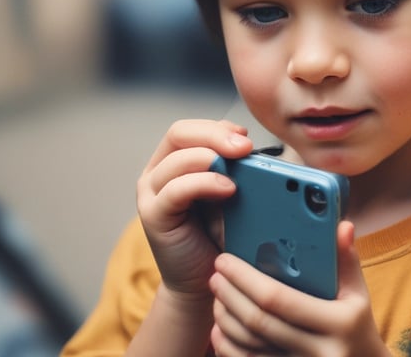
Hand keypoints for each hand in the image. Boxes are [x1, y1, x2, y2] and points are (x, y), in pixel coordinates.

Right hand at [136, 119, 253, 301]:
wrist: (204, 281)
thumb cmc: (220, 236)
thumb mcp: (232, 195)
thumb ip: (238, 172)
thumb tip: (259, 152)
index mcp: (175, 161)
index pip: (191, 129)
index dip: (219, 128)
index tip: (247, 138)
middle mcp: (158, 173)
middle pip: (180, 133)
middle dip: (215, 135)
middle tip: (245, 147)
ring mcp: (151, 194)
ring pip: (177, 158)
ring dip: (212, 157)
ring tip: (238, 173)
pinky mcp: (153, 216)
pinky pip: (175, 189)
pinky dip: (203, 183)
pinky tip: (227, 189)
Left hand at [209, 221, 390, 356]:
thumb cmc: (357, 324)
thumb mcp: (358, 293)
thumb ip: (347, 259)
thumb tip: (342, 225)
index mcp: (339, 322)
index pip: (280, 299)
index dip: (245, 279)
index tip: (225, 260)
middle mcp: (320, 351)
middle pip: (259, 323)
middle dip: (230, 296)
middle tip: (215, 275)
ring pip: (250, 347)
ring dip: (226, 320)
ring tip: (215, 297)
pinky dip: (229, 348)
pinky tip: (219, 330)